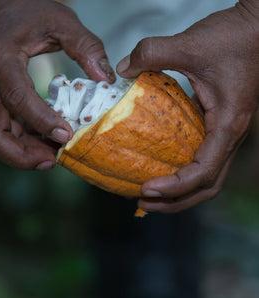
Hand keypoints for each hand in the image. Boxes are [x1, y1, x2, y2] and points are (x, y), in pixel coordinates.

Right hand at [0, 0, 114, 168]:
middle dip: (20, 155)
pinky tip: (45, 141)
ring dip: (22, 152)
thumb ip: (85, 46)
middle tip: (51, 160)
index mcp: (1, 59)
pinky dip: (23, 141)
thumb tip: (106, 78)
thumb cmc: (23, 9)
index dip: (42, 121)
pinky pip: (3, 129)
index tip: (66, 135)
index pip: (17, 98)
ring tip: (52, 155)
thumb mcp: (59, 20)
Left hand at [117, 0, 258, 212]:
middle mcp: (228, 136)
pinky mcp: (216, 127)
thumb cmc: (234, 37)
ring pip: (206, 177)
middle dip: (175, 200)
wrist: (257, 26)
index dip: (175, 187)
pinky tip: (160, 166)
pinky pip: (201, 159)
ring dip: (179, 191)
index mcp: (227, 125)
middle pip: (206, 186)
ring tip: (148, 194)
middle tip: (143, 202)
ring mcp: (224, 133)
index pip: (204, 172)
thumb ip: (152, 52)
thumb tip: (121, 69)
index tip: (146, 189)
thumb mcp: (189, 45)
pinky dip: (181, 171)